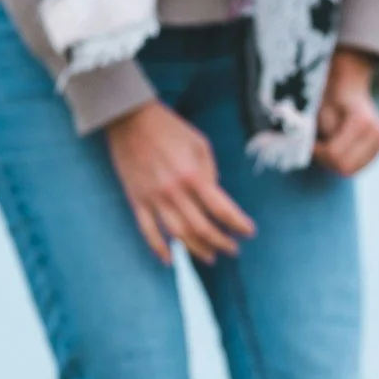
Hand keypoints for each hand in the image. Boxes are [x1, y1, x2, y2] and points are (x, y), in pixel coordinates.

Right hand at [105, 100, 255, 264]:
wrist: (128, 118)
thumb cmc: (169, 128)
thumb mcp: (200, 145)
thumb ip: (211, 173)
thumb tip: (216, 198)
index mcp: (193, 176)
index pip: (222, 210)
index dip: (238, 224)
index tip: (249, 233)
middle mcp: (173, 191)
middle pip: (202, 227)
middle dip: (221, 242)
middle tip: (233, 250)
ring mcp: (153, 197)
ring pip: (178, 234)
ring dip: (197, 249)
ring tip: (210, 257)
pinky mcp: (136, 199)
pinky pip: (147, 230)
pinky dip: (158, 248)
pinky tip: (170, 260)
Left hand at [313, 49, 378, 176]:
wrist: (350, 87)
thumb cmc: (332, 97)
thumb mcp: (322, 113)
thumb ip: (322, 135)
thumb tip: (317, 154)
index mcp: (362, 124)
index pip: (335, 154)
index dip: (317, 153)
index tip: (309, 144)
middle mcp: (376, 135)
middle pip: (344, 167)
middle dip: (326, 160)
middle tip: (316, 147)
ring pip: (351, 170)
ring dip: (335, 163)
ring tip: (327, 147)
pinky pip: (357, 168)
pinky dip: (344, 162)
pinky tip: (337, 150)